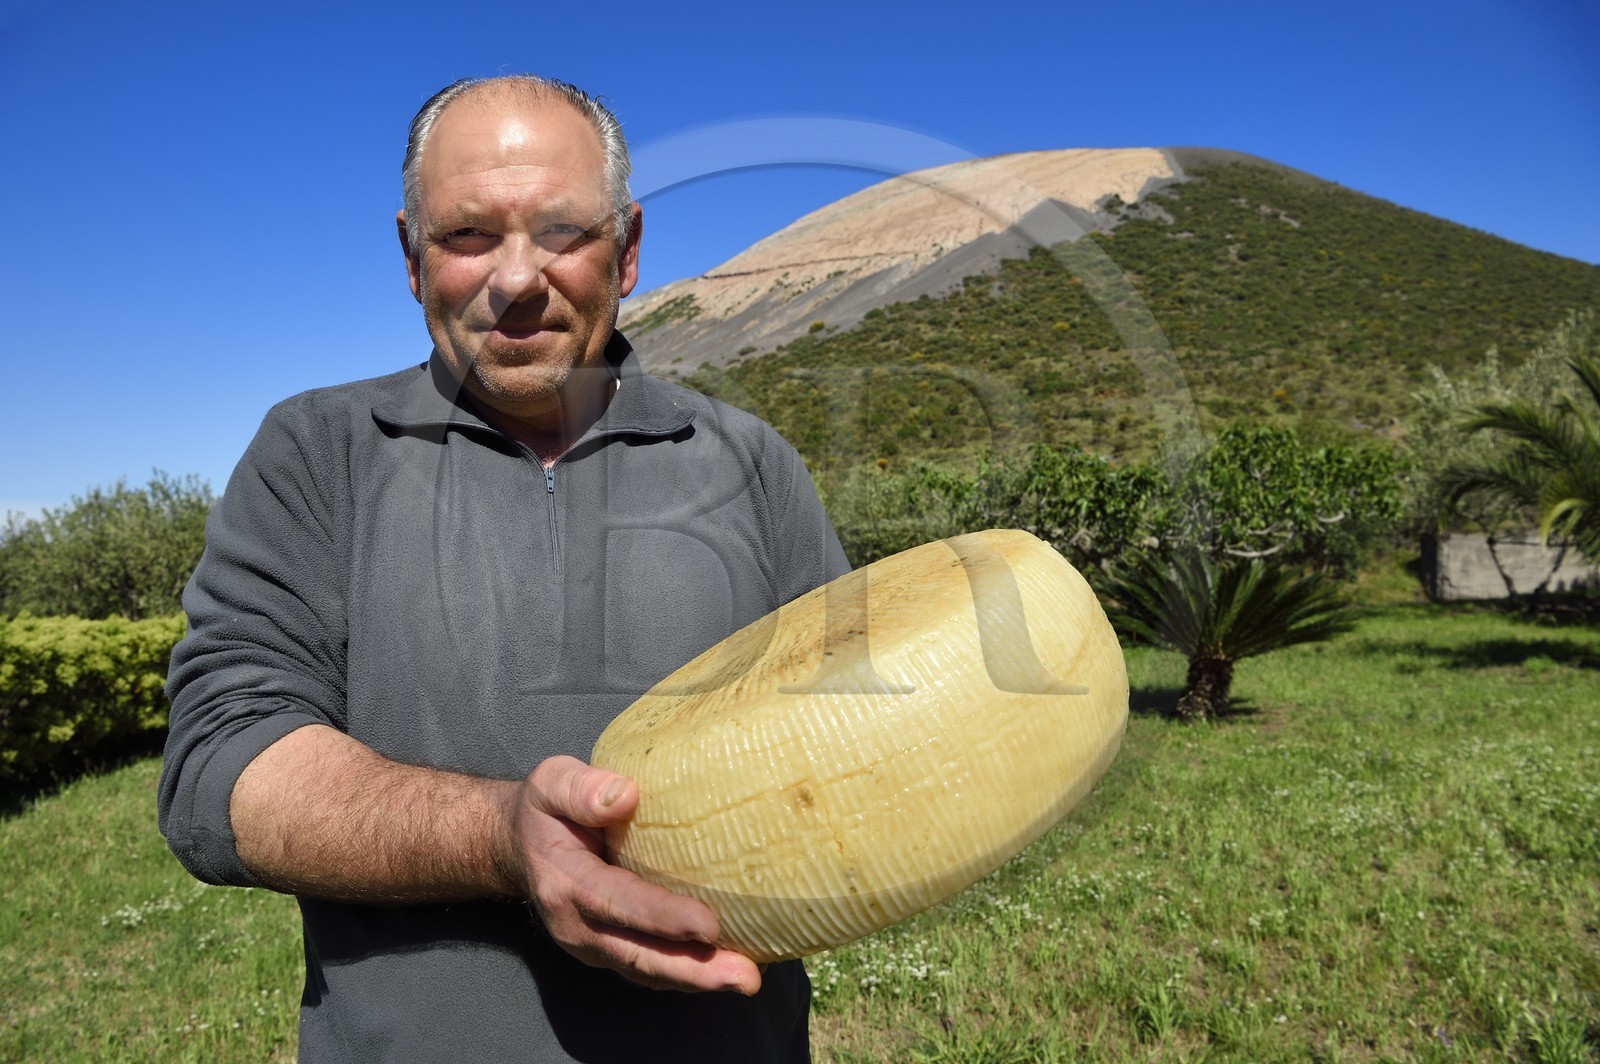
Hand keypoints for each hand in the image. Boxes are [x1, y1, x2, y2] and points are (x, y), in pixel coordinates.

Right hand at [505, 755, 762, 994]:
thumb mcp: (552, 783)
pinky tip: (731, 968)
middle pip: (639, 955)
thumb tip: (625, 795)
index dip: (662, 918)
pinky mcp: (612, 951)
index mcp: (566, 883)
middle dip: (694, 970)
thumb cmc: (545, 810)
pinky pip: (652, 969)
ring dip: (699, 980)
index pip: (617, 903)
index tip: (707, 925)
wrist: (518, 848)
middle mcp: (578, 926)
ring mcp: (594, 946)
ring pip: (649, 970)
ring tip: (747, 979)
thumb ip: (581, 788)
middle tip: (745, 977)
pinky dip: (691, 975)